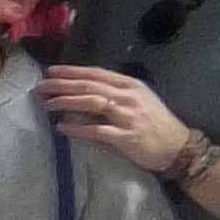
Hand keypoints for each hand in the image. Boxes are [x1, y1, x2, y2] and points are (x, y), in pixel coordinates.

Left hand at [41, 65, 191, 177]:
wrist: (178, 147)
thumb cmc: (155, 123)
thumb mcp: (139, 100)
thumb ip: (115, 92)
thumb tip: (84, 90)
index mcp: (130, 86)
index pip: (96, 74)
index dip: (72, 71)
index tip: (51, 71)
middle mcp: (128, 97)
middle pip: (89, 86)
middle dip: (62, 85)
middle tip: (41, 86)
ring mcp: (128, 116)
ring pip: (91, 103)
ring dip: (66, 102)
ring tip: (47, 103)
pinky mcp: (126, 136)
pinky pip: (97, 131)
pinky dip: (77, 128)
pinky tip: (61, 128)